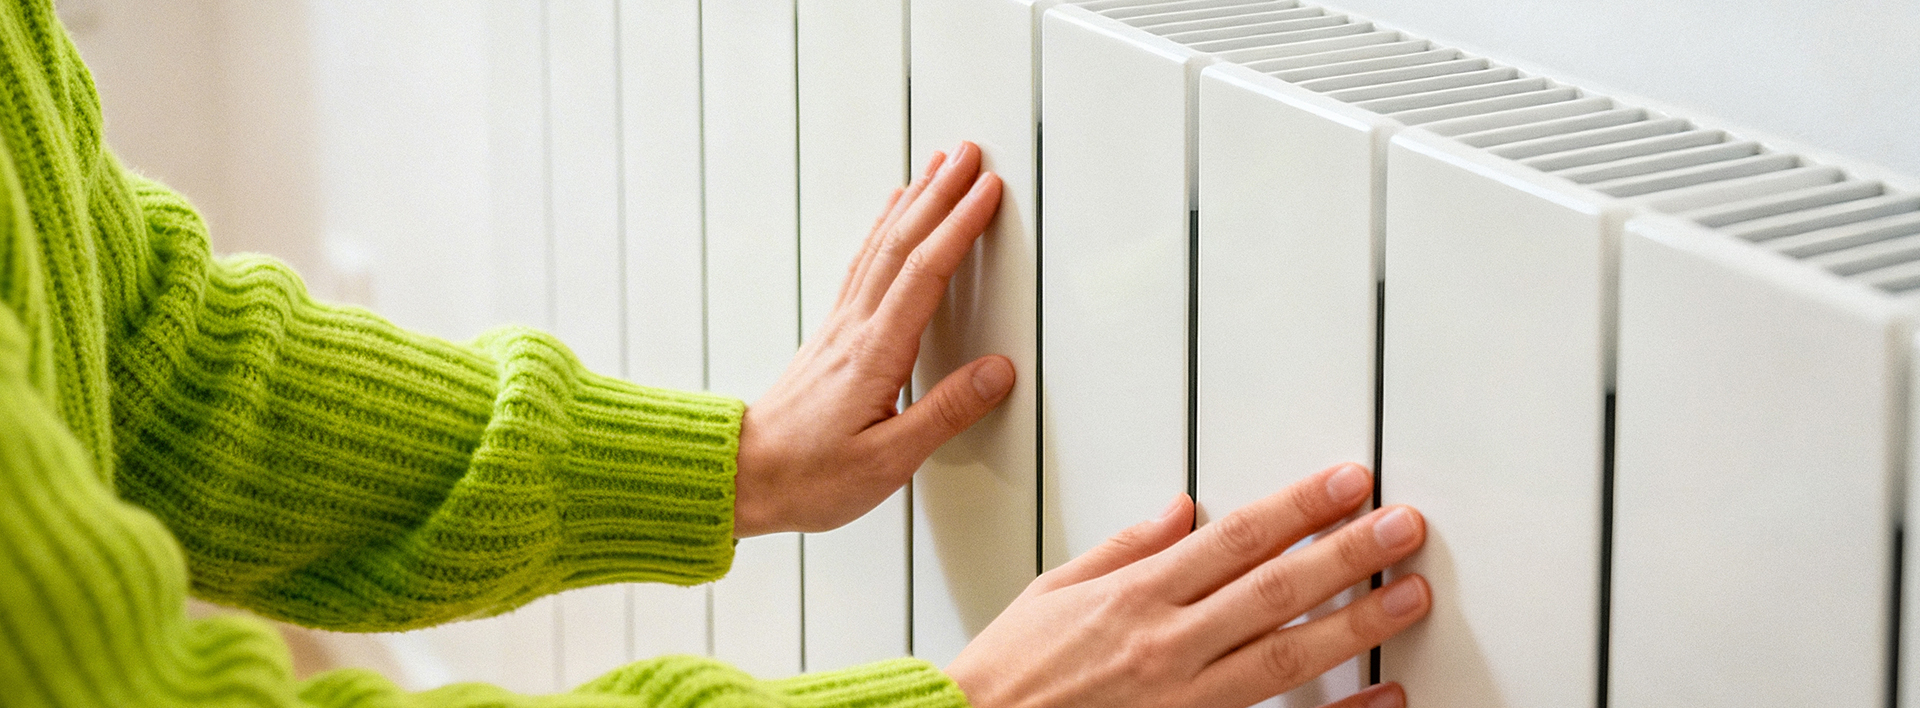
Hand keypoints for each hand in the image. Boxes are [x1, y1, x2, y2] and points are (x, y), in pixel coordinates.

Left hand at [734, 142, 1010, 536]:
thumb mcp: (888, 461)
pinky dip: (883, 230)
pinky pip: (863, 265)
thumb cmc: (809, 476)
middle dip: (940, 193)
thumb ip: (945, 413)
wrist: (742, 477)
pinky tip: (891, 218)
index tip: (988, 190)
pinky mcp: (831, 336)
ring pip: (880, 246)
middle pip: (901, 243)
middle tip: (971, 153)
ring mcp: (839, 328)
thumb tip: (998, 372)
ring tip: (937, 165)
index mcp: (875, 354)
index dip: (959, 226)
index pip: (924, 273)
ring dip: (913, 202)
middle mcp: (854, 329)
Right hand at [946, 464, 1429, 707]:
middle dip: (1347, 552)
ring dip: (1356, 623)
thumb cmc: (1010, 673)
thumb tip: (1181, 511)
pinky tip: (1383, 697)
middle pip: (1275, 590)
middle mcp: (1167, 644)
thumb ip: (1126, 548)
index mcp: (1136, 596)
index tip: (1346, 481)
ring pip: (1288, 656)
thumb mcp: (1055, 589)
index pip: (1237, 538)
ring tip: (1409, 594)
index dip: (1299, 506)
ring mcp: (1184, 698)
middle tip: (1403, 525)